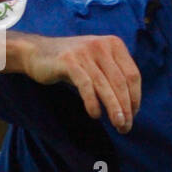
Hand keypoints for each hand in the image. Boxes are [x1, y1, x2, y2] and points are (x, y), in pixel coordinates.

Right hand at [16, 33, 141, 132]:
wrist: (37, 52)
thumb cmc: (71, 63)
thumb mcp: (96, 63)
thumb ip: (113, 76)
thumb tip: (130, 106)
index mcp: (114, 44)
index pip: (133, 75)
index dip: (135, 97)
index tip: (132, 115)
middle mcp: (102, 45)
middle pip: (121, 82)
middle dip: (126, 107)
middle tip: (125, 127)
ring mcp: (85, 52)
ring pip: (105, 85)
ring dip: (114, 108)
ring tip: (117, 125)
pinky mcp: (69, 62)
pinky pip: (86, 85)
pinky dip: (93, 102)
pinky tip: (95, 115)